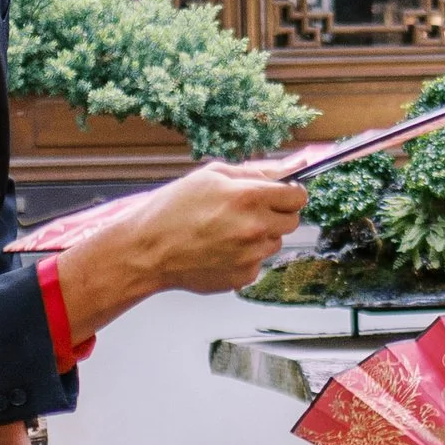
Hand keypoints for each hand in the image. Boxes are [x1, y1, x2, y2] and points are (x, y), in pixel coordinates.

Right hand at [53, 164, 309, 336]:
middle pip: (292, 221)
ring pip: (274, 243)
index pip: (297, 196)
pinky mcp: (244, 276)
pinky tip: (219, 250)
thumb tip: (286, 169)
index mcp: (250, 197)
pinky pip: (257, 263)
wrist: (147, 250)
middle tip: (248, 213)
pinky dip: (245, 257)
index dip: (289, 194)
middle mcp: (256, 227)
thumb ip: (254, 172)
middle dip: (276, 214)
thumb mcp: (211, 176)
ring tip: (225, 232)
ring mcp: (252, 255)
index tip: (281, 195)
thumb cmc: (172, 210)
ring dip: (260, 236)